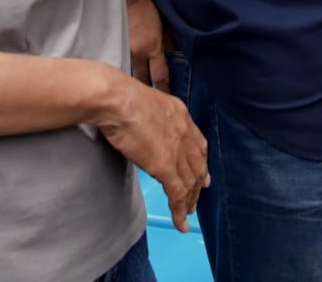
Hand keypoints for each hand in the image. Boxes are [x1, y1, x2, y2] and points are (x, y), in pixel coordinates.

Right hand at [96, 75, 208, 231]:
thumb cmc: (121, 97)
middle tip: (197, 198)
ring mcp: (176, 149)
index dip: (201, 160)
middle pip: (198, 164)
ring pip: (190, 181)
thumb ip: (154, 119)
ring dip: (190, 200)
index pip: (198, 142)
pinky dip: (180, 210)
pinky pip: (177, 193)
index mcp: (180, 114)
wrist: (117, 100)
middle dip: (199, 183)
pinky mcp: (164, 165)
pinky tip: (181, 222)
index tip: (203, 173)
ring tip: (187, 213)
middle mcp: (184, 131)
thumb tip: (146, 129)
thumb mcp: (147, 103)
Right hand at [126, 0, 169, 92]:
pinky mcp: (117, 50)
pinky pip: (124, 67)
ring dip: (137, 85)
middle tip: (155, 104)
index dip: (165, 89)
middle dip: (149, 93)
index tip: (168, 101)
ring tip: (141, 97)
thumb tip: (177, 56)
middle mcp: (138, 54)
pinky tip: (129, 82)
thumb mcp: (165, 23)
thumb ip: (171, 41)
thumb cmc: (147, 9)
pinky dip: (128, 75)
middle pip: (143, 81)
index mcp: (153, 47)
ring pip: (132, 76)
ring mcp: (125, 53)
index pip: (160, 75)